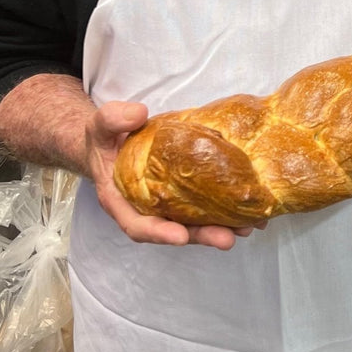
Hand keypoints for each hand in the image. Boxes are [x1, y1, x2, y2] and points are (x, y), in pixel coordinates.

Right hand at [90, 101, 257, 249]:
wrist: (114, 141)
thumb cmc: (105, 139)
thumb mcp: (101, 125)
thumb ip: (112, 119)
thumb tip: (139, 114)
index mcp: (122, 202)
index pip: (138, 225)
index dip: (159, 233)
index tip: (180, 236)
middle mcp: (148, 210)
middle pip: (175, 230)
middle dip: (202, 236)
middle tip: (227, 237)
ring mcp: (169, 205)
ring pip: (195, 223)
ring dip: (221, 228)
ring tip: (247, 227)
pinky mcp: (186, 195)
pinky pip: (206, 207)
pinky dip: (227, 211)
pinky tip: (250, 210)